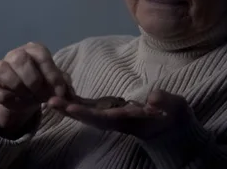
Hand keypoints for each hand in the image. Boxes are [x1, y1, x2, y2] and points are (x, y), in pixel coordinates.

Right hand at [0, 42, 68, 135]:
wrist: (26, 98)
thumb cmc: (44, 84)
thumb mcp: (57, 83)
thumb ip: (63, 85)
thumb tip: (64, 94)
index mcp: (33, 50)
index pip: (41, 55)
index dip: (51, 74)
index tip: (59, 92)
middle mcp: (15, 55)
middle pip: (20, 59)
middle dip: (33, 81)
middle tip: (41, 95)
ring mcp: (0, 69)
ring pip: (1, 69)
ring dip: (18, 88)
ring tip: (29, 98)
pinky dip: (6, 98)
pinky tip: (17, 102)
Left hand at [48, 89, 191, 139]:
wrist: (174, 130)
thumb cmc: (176, 118)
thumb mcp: (176, 108)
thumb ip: (166, 102)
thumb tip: (153, 96)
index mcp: (130, 120)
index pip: (105, 118)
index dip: (87, 113)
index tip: (71, 108)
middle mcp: (117, 121)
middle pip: (89, 118)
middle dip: (70, 111)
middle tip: (50, 102)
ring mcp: (113, 119)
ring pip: (87, 114)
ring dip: (69, 108)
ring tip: (50, 99)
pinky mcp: (112, 114)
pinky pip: (91, 109)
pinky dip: (76, 104)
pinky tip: (63, 97)